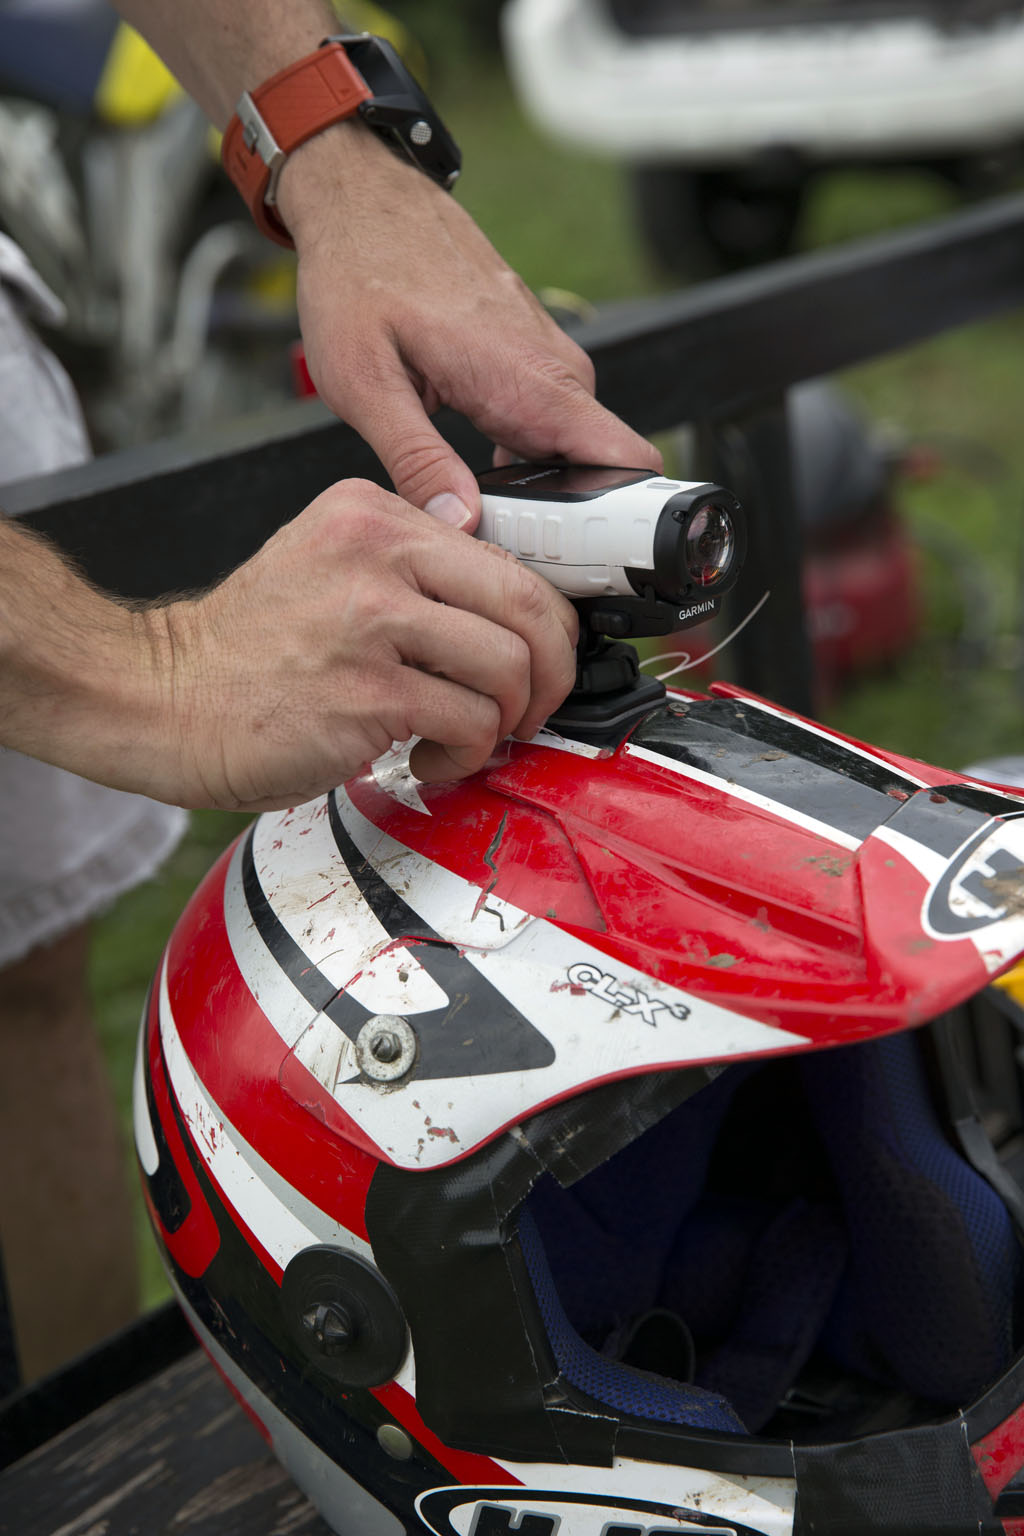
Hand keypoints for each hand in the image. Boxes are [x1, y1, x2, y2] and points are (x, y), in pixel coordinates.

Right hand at [146, 479, 577, 808]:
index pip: (506, 554)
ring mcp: (373, 619)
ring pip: (510, 666)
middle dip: (553, 670)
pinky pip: (471, 721)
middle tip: (531, 706)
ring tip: (465, 737)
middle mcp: (377, 551)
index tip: (538, 659)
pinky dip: (466, 755)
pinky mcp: (369, 691)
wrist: (159, 698)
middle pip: (529, 603)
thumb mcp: (328, 571)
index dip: (542, 621)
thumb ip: (411, 576)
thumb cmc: (246, 654)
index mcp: (372, 513)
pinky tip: (426, 757)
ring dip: (506, 720)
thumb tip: (509, 619)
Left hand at [277, 125, 661, 526]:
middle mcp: (553, 371)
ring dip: (545, 496)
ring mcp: (546, 363)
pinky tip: (481, 481)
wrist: (362, 198)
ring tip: (491, 527)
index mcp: (527, 379)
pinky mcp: (531, 361)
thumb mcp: (366, 381)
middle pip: (602, 473)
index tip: (589, 564)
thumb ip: (416, 459)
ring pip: (574, 453)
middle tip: (515, 562)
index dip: (624, 524)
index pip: (628, 459)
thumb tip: (460, 522)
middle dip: (574, 526)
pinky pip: (551, 428)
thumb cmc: (359, 272)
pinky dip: (529, 464)